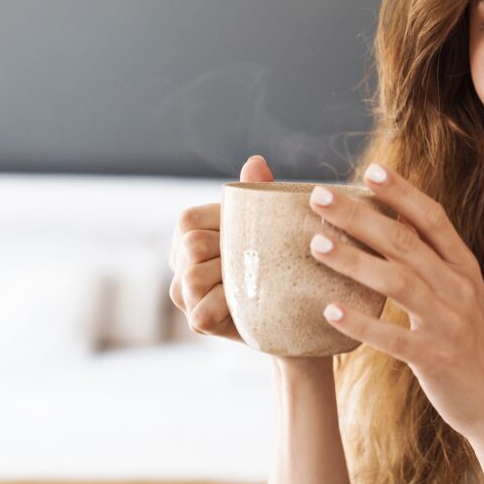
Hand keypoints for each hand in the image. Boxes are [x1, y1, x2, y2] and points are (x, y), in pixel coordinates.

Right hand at [167, 155, 269, 342]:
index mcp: (192, 231)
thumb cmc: (282, 256)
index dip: (219, 225)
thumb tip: (255, 162)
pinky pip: (201, 312)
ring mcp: (186, 294)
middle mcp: (182, 262)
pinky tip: (247, 305)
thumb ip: (258, 193)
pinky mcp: (199, 322)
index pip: (188, 220)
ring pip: (192, 279)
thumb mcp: (271, 223)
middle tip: (255, 261)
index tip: (248, 234)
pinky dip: (226, 307)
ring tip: (253, 282)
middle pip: (191, 246)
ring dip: (228, 280)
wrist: (302, 304)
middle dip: (227, 252)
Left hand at [305, 162, 483, 441]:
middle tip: (318, 197)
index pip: (433, 218)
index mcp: (464, 267)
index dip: (403, 192)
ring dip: (354, 261)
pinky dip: (361, 322)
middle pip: (405, 242)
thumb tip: (397, 221)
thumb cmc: (469, 343)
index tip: (371, 170)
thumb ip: (434, 260)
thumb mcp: (461, 294)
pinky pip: (393, 337)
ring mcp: (448, 323)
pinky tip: (330, 311)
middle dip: (360, 216)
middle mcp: (458, 288)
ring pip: (397, 282)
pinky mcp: (435, 358)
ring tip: (316, 245)